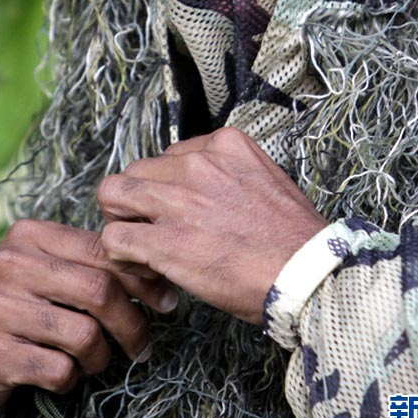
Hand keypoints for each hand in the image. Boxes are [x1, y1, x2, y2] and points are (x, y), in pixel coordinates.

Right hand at [0, 220, 175, 414]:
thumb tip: (157, 273)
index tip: (165, 300)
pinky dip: (71, 378)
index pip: (104, 251)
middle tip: (142, 344)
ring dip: (101, 357)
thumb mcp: (45, 270)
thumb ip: (90, 264)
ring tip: (95, 360)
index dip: (143, 279)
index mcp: (31, 235)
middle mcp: (12, 264)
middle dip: (133, 323)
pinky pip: (59, 370)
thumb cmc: (16, 306)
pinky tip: (63, 373)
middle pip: (100, 292)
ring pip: (84, 335)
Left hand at [99, 127, 327, 324]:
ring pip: (112, 195)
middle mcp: (195, 163)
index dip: (169, 188)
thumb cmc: (294, 237)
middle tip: (154, 231)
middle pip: (137, 171)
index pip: (169, 157)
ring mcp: (176, 199)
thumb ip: (229, 175)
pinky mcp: (163, 240)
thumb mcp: (266, 178)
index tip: (181, 214)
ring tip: (140, 249)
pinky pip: (115, 239)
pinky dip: (122, 257)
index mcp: (222, 144)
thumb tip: (206, 193)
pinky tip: (147, 272)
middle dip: (139, 203)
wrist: (306, 272)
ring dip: (122, 222)